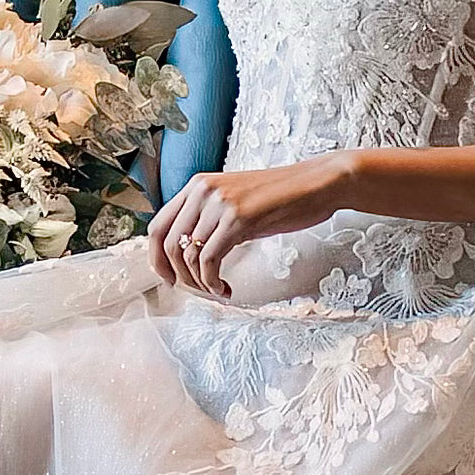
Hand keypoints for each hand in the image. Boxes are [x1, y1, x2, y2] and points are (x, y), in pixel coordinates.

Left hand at [147, 154, 355, 297]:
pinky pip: (210, 260)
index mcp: (196, 186)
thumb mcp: (234, 203)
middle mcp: (201, 191)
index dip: (156, 259)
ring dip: (200, 283)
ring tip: (217, 290)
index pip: (157, 226)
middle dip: (178, 276)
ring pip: (189, 256)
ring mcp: (219, 204)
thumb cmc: (281, 197)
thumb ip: (209, 220)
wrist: (318, 183)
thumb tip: (188, 255)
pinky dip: (213, 281)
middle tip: (197, 290)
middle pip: (168, 244)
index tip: (169, 279)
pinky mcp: (238, 219)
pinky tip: (225, 288)